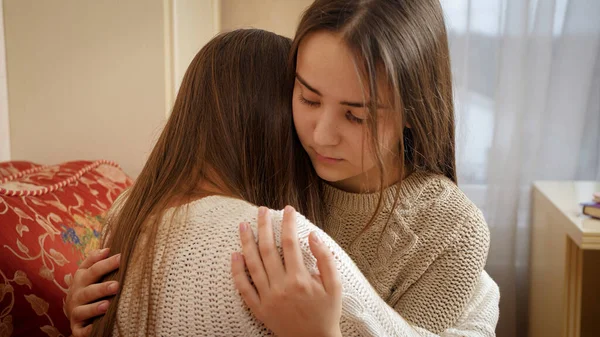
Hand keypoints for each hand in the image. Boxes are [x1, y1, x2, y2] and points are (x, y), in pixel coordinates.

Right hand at [65, 248, 120, 336]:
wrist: (74, 311)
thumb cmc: (87, 287)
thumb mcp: (87, 272)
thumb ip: (95, 260)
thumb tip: (107, 249)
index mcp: (81, 279)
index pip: (92, 270)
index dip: (106, 264)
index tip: (120, 258)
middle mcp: (77, 295)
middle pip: (88, 290)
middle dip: (102, 288)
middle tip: (116, 286)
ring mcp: (76, 311)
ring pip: (82, 311)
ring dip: (94, 308)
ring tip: (107, 305)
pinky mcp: (77, 327)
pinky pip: (80, 330)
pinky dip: (87, 330)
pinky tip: (95, 328)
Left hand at [231, 206, 341, 336]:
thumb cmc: (327, 312)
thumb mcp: (335, 286)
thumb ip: (325, 259)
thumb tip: (313, 236)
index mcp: (300, 279)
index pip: (290, 243)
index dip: (288, 223)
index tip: (287, 209)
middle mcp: (281, 286)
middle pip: (268, 249)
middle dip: (264, 226)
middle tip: (261, 210)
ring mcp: (267, 297)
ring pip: (252, 264)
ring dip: (246, 242)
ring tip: (242, 225)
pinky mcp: (259, 308)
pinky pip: (243, 288)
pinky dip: (237, 271)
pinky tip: (234, 255)